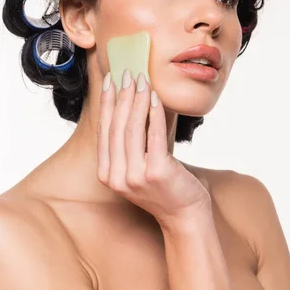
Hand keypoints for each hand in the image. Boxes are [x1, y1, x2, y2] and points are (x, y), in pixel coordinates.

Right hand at [97, 70, 210, 228]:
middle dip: (122, 96)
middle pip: (117, 127)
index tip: (110, 81)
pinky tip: (155, 98)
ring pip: (132, 129)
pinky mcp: (156, 172)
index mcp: (107, 175)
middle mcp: (116, 177)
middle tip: (128, 73)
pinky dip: (154, 113)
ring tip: (142, 81)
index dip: (107, 104)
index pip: (104, 131)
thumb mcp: (139, 165)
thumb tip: (134, 102)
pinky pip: (154, 135)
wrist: (185, 215)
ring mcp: (135, 176)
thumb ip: (133, 142)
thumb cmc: (164, 188)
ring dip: (137, 100)